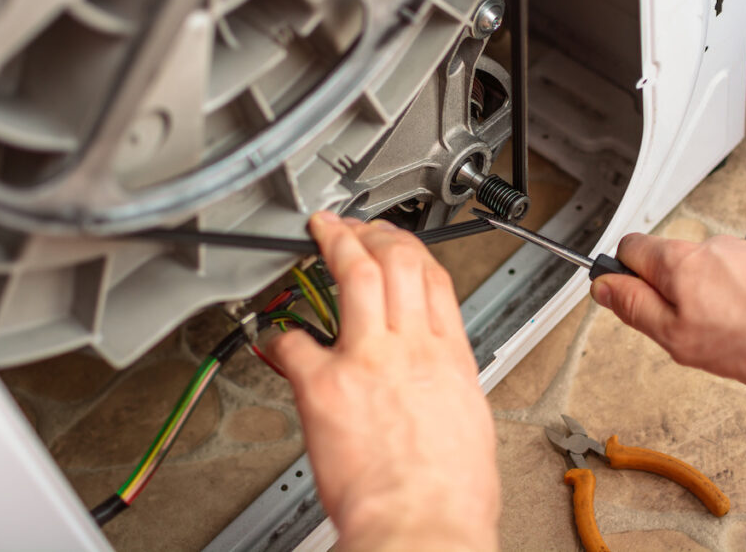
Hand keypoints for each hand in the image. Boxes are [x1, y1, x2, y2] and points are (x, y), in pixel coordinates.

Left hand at [268, 212, 498, 551]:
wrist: (423, 528)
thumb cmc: (450, 496)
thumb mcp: (469, 422)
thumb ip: (445, 384)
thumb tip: (431, 377)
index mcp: (449, 358)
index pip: (432, 278)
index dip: (409, 247)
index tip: (394, 240)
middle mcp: (411, 348)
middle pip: (395, 262)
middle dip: (371, 233)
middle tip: (353, 225)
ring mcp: (367, 360)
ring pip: (355, 276)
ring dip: (336, 245)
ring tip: (322, 232)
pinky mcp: (326, 386)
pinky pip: (295, 344)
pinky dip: (282, 335)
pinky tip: (276, 332)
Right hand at [591, 233, 745, 396]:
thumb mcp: (676, 334)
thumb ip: (634, 309)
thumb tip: (603, 287)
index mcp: (676, 262)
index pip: (627, 250)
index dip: (621, 278)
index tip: (628, 304)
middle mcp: (709, 252)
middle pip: (674, 281)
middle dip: (682, 319)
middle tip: (694, 343)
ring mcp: (745, 261)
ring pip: (716, 303)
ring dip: (728, 338)